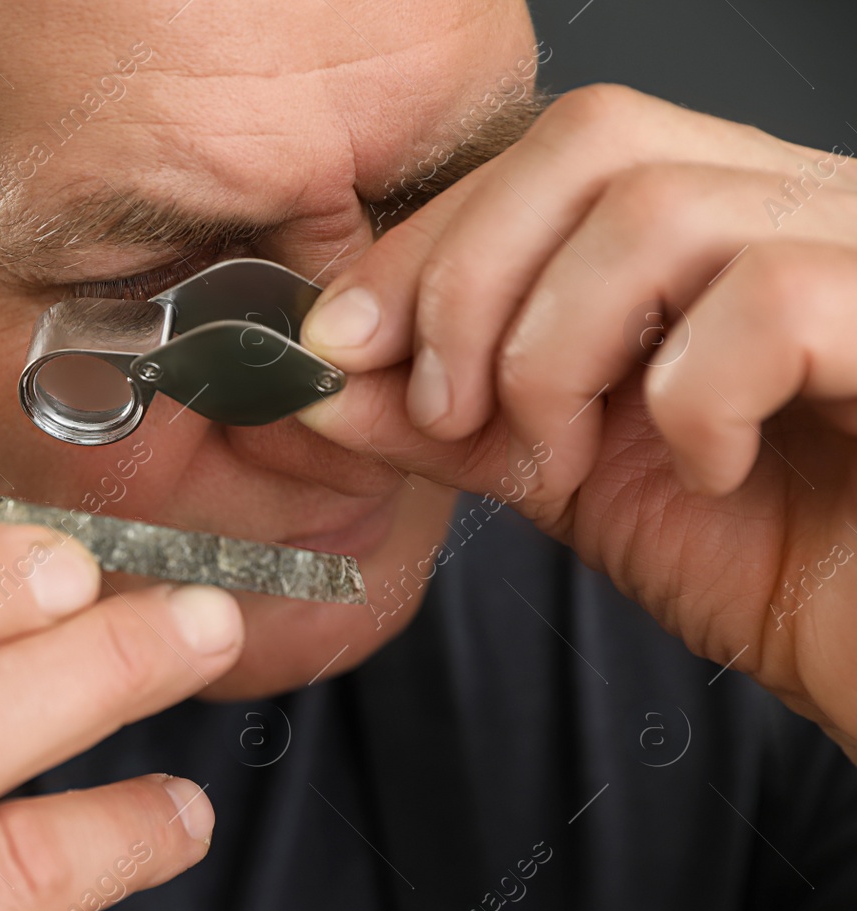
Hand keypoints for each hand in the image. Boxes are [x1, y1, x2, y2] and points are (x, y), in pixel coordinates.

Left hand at [296, 84, 856, 754]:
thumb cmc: (776, 561)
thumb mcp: (574, 482)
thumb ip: (456, 421)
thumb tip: (328, 383)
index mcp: (711, 225)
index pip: (550, 153)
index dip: (429, 239)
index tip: (344, 340)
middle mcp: (791, 207)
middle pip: (594, 140)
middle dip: (470, 280)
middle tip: (448, 407)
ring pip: (657, 210)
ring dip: (557, 353)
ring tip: (568, 456)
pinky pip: (768, 298)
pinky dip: (694, 398)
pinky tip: (708, 469)